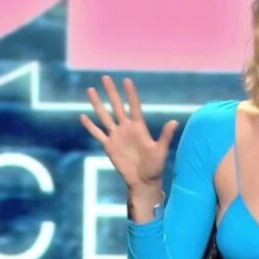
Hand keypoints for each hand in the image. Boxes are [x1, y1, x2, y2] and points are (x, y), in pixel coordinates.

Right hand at [79, 75, 178, 190]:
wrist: (143, 181)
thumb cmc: (155, 166)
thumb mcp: (160, 150)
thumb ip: (165, 135)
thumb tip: (175, 121)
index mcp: (139, 127)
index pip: (133, 106)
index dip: (130, 93)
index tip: (126, 80)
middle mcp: (126, 128)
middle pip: (116, 106)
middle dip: (111, 92)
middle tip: (105, 77)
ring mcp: (116, 136)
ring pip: (104, 116)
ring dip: (97, 104)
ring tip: (91, 90)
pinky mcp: (109, 146)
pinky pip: (97, 133)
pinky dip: (90, 126)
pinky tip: (83, 116)